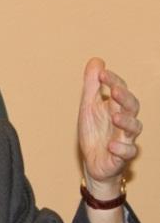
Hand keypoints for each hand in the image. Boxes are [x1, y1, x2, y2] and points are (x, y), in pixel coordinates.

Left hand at [78, 58, 141, 197]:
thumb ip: (92, 86)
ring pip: (134, 128)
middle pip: (132, 106)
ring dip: (126, 121)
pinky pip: (128, 152)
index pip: (119, 90)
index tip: (101, 74)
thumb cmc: (94, 132)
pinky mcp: (122, 156)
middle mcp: (123, 121)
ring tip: (114, 117)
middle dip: (125, 98)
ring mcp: (125, 138)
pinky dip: (121, 148)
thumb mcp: (88, 107)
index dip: (113, 81)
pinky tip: (111, 145)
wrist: (94, 162)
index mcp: (115, 107)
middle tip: (114, 91)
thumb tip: (96, 60)